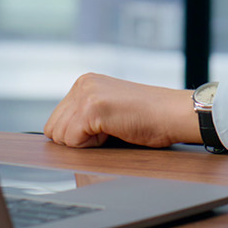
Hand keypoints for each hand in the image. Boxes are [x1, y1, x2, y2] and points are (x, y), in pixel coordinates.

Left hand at [44, 73, 199, 148]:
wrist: (173, 114)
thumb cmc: (149, 118)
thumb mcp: (109, 110)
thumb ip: (84, 116)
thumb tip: (60, 138)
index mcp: (85, 82)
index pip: (56, 121)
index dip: (77, 136)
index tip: (104, 129)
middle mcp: (82, 83)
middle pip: (54, 129)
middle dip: (78, 140)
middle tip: (109, 131)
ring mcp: (86, 94)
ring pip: (61, 136)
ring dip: (86, 142)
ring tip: (113, 130)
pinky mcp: (92, 107)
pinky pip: (73, 141)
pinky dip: (92, 145)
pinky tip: (115, 131)